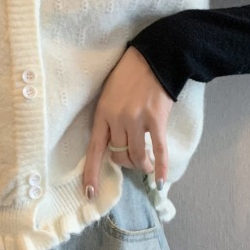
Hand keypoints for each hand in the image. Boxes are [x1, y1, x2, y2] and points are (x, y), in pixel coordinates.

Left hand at [83, 45, 172, 198]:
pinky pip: (159, 149)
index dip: (92, 172)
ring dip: (141, 165)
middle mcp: (117, 118)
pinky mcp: (156, 119)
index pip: (94, 149)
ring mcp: (137, 119)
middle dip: (125, 162)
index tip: (90, 192)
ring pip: (137, 155)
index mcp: (102, 113)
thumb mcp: (109, 94)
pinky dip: (160, 166)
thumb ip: (109, 118)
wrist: (155, 57)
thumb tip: (113, 144)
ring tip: (146, 166)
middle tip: (132, 160)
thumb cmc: (130, 75)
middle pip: (119, 154)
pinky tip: (160, 179)